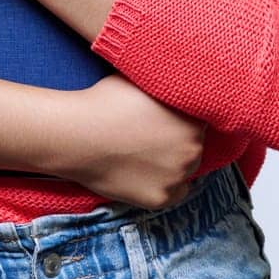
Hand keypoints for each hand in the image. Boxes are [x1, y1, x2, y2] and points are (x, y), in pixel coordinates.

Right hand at [52, 74, 207, 210]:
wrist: (78, 135)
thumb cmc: (106, 101)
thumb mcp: (143, 81)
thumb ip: (168, 86)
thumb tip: (178, 80)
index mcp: (193, 120)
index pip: (200, 121)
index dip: (182, 119)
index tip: (165, 119)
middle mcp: (193, 150)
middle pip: (194, 146)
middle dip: (179, 142)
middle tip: (152, 137)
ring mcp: (178, 177)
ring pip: (184, 171)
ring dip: (172, 165)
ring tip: (144, 155)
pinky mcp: (161, 199)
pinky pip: (173, 194)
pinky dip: (163, 186)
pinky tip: (144, 173)